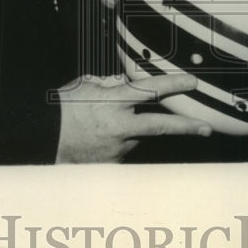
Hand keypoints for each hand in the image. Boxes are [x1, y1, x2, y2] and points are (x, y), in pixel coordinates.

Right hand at [55, 73, 211, 162]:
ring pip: (137, 137)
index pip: (151, 90)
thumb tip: (126, 82)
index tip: (192, 83)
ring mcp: (115, 148)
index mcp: (112, 102)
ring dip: (130, 131)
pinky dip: (116, 144)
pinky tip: (98, 140)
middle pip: (160, 126)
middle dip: (186, 127)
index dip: (174, 85)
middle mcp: (118, 126)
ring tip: (102, 126)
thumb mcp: (85, 86)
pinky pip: (122, 151)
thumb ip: (110, 85)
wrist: (41, 138)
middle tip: (206, 129)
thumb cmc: (60, 109)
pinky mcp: (110, 165)